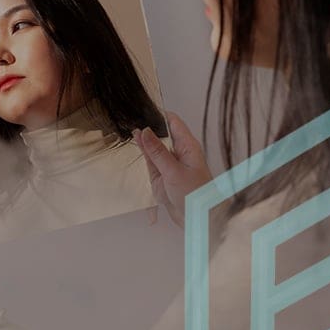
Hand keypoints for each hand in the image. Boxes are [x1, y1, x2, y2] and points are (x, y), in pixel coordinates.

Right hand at [134, 112, 212, 227]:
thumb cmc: (196, 195)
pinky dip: (144, 155)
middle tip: (132, 118)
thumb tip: (144, 131)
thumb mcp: (173, 171)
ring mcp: (170, 164)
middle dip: (148, 127)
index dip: (159, 114)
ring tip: (130, 129)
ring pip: (154, 147)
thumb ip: (157, 151)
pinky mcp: (163, 176)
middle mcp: (179, 152)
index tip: (144, 109)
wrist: (199, 220)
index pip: (173, 122)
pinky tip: (136, 145)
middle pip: (161, 134)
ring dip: (144, 141)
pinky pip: (151, 161)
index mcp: (188, 146)